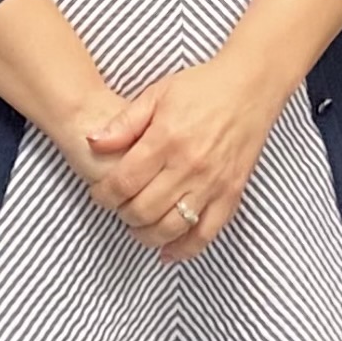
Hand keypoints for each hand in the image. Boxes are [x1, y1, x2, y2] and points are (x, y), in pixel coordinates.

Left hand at [82, 50, 286, 262]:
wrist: (249, 88)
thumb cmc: (202, 88)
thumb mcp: (156, 95)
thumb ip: (123, 123)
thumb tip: (92, 142)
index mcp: (166, 139)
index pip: (124, 182)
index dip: (104, 195)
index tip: (99, 194)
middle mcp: (189, 166)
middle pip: (144, 210)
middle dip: (122, 215)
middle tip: (117, 208)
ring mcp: (212, 183)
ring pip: (172, 228)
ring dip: (147, 235)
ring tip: (138, 227)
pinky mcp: (231, 194)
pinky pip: (206, 234)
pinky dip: (185, 249)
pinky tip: (168, 252)